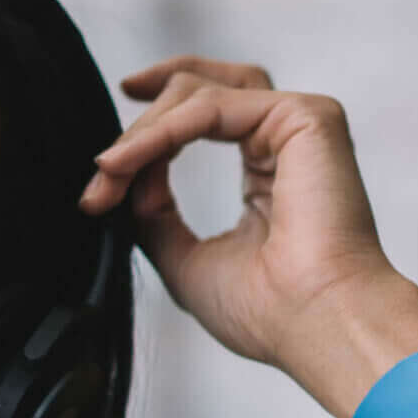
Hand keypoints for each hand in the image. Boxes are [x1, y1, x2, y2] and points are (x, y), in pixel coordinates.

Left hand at [79, 56, 417, 417]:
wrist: (317, 325)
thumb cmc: (270, 312)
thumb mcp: (185, 259)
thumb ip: (154, 213)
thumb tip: (121, 172)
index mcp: (270, 169)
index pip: (200, 119)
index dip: (142, 142)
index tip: (99, 182)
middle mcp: (286, 140)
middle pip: (198, 92)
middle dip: (137, 129)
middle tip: (100, 174)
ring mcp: (299, 123)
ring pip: (200, 92)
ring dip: (144, 129)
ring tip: (109, 171)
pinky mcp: (305, 116)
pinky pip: (211, 106)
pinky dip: (162, 132)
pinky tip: (128, 162)